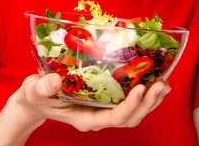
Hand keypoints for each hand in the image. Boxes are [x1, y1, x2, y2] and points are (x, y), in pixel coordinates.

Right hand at [9, 72, 169, 131]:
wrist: (35, 99)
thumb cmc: (35, 95)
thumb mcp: (34, 91)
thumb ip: (43, 87)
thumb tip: (55, 80)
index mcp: (85, 118)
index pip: (114, 118)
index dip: (130, 105)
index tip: (140, 88)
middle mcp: (98, 118)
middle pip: (130, 117)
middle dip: (147, 103)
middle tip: (161, 83)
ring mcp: (102, 111)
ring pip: (133, 112)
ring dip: (150, 100)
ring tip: (164, 83)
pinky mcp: (105, 102)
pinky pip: (128, 103)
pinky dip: (143, 94)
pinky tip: (152, 81)